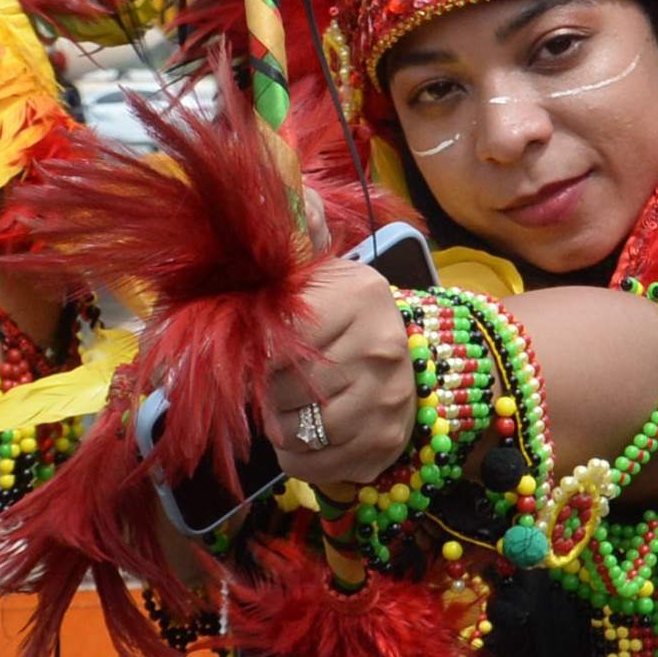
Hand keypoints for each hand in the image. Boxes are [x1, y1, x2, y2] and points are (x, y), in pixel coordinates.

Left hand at [262, 259, 413, 491]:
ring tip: (285, 409)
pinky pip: (317, 466)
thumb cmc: (341, 313)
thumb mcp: (319, 271)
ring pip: (299, 432)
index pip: (279, 342)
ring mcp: (389, 399)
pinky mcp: (386, 442)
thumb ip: (294, 239)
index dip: (254, 355)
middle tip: (269, 383)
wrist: (403, 351)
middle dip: (265, 392)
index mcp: (359, 296)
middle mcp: (382, 347)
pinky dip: (296, 459)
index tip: (254, 354)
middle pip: (287, 389)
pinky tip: (301, 437)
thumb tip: (278, 190)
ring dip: (279, 427)